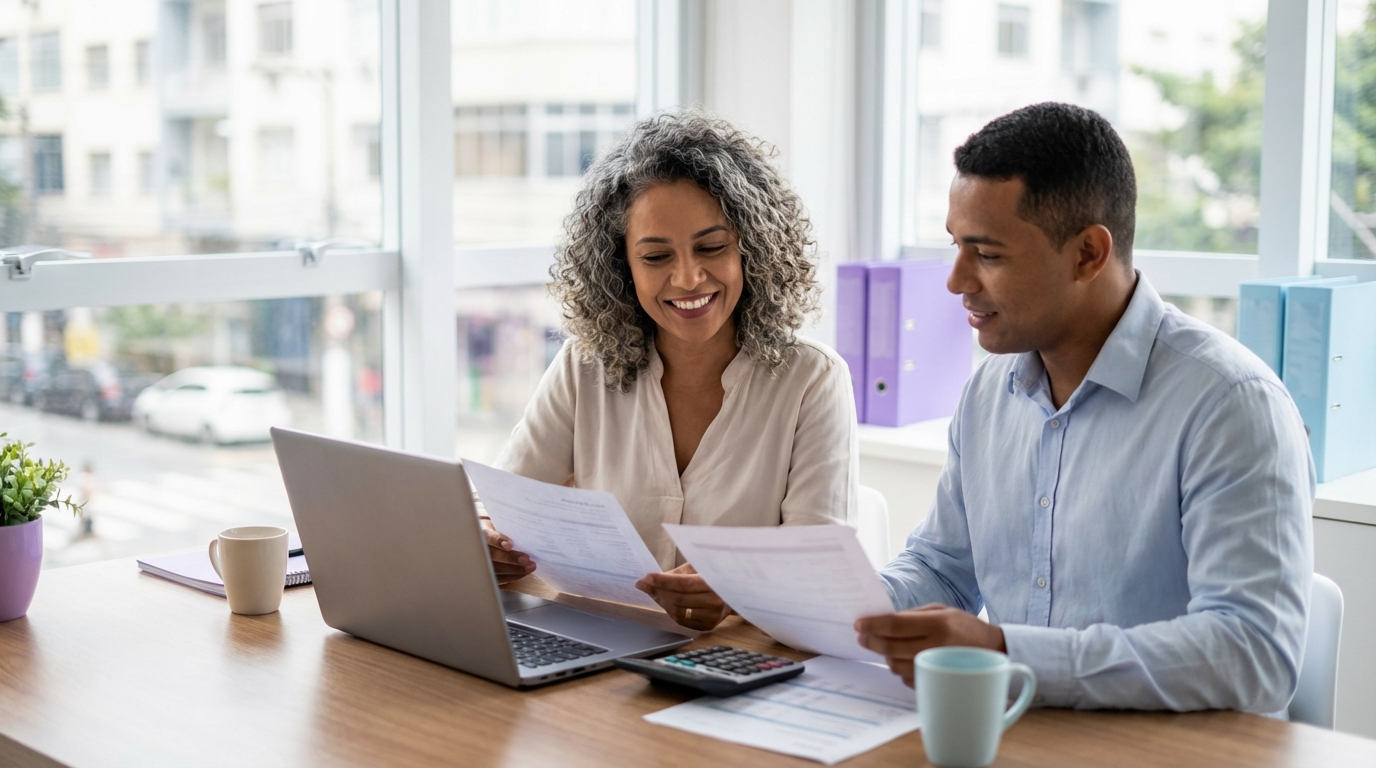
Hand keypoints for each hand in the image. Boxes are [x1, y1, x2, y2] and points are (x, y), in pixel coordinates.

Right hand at [482, 519, 535, 584]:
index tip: (510, 545)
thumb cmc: (498, 529)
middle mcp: (478, 548)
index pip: (487, 537)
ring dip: (515, 569)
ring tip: (529, 566)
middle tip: (526, 559)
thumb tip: (526, 535)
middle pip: (492, 555)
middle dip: (510, 558)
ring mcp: (480, 563)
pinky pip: (499, 578)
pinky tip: (524, 572)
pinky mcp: (486, 574)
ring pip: (495, 569)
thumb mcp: (500, 525)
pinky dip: (513, 576)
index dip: (498, 541)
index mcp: (481, 532)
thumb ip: (508, 530)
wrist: (487, 537)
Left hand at [635, 564, 730, 630]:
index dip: (662, 581)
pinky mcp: (708, 625)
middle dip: (658, 591)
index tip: (646, 577)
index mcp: (715, 582)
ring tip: (653, 591)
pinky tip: (665, 601)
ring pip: (678, 612)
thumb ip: (676, 574)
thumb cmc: (716, 574)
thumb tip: (648, 580)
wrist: (737, 590)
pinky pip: (682, 621)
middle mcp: (716, 602)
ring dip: (662, 601)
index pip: (683, 584)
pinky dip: (670, 611)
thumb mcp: (699, 566)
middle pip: (678, 599)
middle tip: (644, 583)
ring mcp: (713, 616)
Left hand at [854, 604, 1005, 686]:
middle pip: (891, 647)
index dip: (873, 624)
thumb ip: (912, 615)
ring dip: (885, 655)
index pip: (896, 625)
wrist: (995, 652)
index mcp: (938, 624)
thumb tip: (881, 621)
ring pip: (895, 665)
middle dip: (871, 641)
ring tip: (885, 645)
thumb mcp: (942, 611)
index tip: (858, 624)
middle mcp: (937, 647)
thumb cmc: (964, 627)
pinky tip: (905, 658)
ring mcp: (936, 668)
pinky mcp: (937, 683)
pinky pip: (906, 678)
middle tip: (862, 636)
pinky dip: (900, 667)